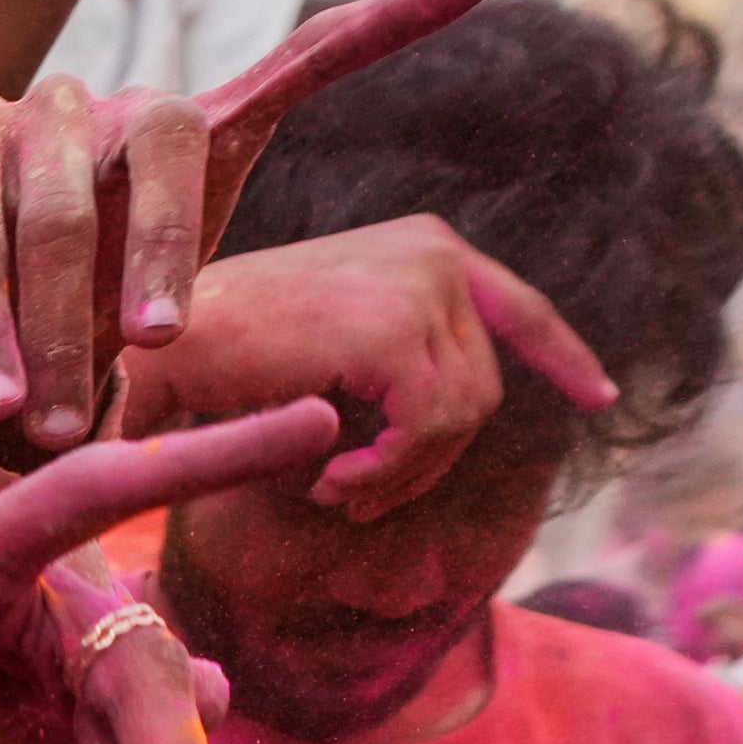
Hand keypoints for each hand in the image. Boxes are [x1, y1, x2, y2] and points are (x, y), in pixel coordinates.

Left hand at [0, 0, 516, 457]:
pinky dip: (392, 17)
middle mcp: (63, 108)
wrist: (33, 341)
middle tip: (53, 400)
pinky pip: (315, 62)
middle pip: (68, 187)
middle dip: (53, 304)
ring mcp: (149, 124)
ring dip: (162, 250)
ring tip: (154, 338)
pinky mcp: (233, 132)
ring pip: (173, 161)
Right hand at [107, 214, 616, 518]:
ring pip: (462, 420)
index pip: (517, 305)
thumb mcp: (318, 344)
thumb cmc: (207, 359)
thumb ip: (390, 358)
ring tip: (331, 493)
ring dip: (399, 478)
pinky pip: (429, 434)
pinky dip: (384, 477)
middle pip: (484, 386)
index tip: (599, 399)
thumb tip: (460, 420)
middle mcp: (432, 253)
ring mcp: (419, 288)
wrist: (142, 347)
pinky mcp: (395, 334)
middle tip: (353, 499)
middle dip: (430, 461)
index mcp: (419, 244)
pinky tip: (326, 487)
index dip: (562, 356)